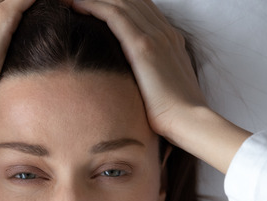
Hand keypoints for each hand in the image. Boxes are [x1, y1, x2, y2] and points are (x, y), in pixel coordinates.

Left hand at [71, 0, 208, 142]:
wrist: (189, 122)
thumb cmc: (174, 116)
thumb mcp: (162, 89)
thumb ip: (147, 78)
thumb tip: (128, 86)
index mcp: (170, 41)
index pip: (141, 8)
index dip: (116, 2)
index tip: (92, 5)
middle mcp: (164, 32)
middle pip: (130, 0)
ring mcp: (156, 36)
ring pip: (120, 2)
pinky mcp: (144, 46)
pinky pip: (114, 15)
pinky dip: (93, 6)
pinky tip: (76, 4)